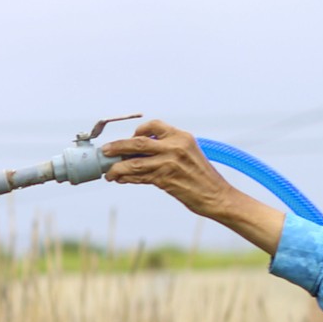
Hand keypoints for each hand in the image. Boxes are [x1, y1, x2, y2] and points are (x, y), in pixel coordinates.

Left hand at [99, 120, 235, 216]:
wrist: (217, 196)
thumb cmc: (202, 177)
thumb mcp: (188, 153)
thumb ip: (168, 148)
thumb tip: (140, 150)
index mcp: (181, 137)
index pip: (153, 125)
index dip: (138, 131)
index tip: (129, 138)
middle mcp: (175, 146)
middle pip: (137, 143)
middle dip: (117, 147)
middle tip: (105, 151)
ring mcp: (169, 163)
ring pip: (134, 163)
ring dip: (117, 167)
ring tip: (109, 172)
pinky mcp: (165, 179)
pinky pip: (139, 177)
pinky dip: (126, 178)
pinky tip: (120, 179)